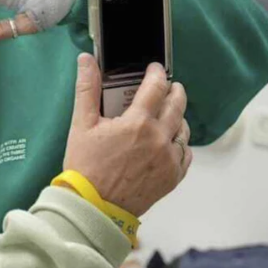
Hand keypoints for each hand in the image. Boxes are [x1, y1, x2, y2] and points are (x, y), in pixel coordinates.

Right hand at [63, 54, 191, 217]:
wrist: (94, 206)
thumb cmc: (85, 167)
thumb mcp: (81, 125)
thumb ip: (87, 89)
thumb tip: (86, 61)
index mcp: (138, 122)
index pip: (156, 87)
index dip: (157, 73)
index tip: (155, 69)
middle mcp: (159, 139)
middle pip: (177, 104)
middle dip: (174, 90)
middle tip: (168, 86)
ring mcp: (169, 159)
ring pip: (183, 128)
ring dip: (177, 116)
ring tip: (167, 114)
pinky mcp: (173, 177)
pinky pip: (185, 154)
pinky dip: (179, 143)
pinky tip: (168, 142)